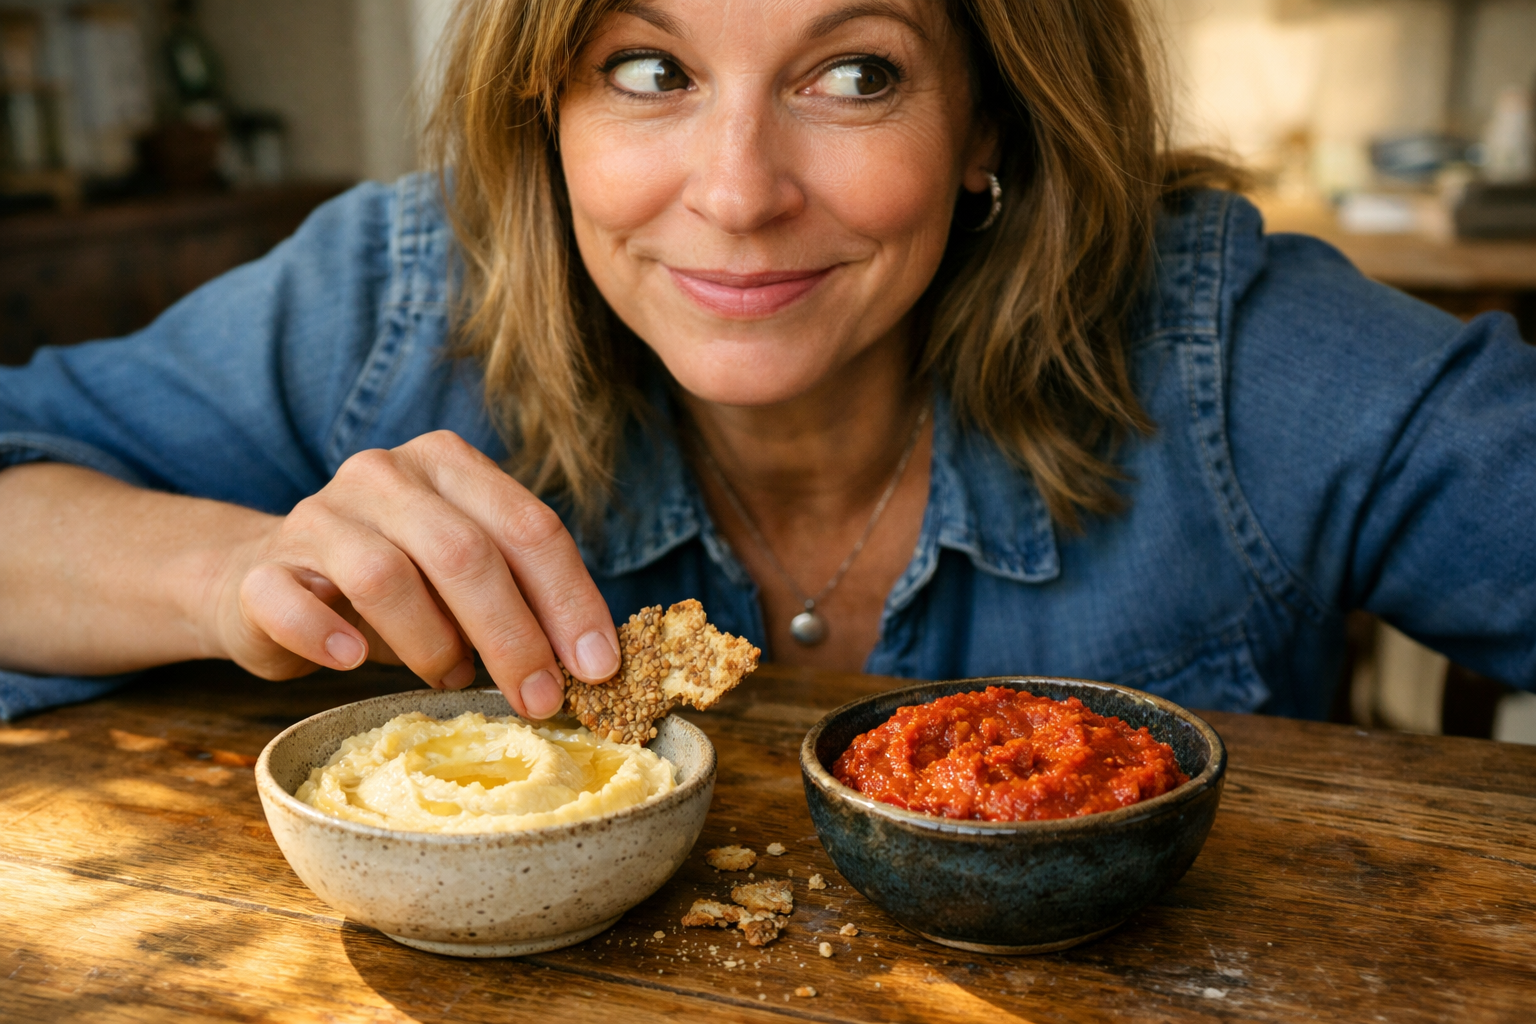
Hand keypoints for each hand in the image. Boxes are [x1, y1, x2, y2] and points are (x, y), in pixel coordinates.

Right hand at [210, 431, 618, 717]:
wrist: (268, 582)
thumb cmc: (397, 588)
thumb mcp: (466, 578)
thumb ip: (522, 597)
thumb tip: (593, 665)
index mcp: (450, 465)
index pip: (528, 526)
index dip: (570, 601)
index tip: (598, 668)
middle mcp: (384, 475)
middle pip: (465, 552)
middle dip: (514, 635)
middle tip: (539, 697)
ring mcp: (317, 516)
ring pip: (385, 576)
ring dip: (432, 643)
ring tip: (450, 677)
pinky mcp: (261, 570)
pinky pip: (291, 602)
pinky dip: (327, 636)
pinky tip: (353, 659)